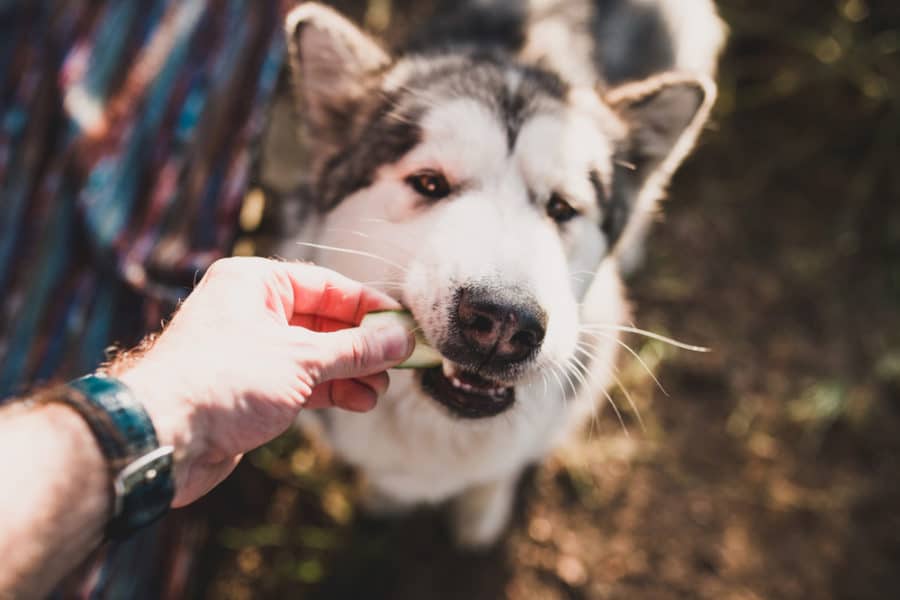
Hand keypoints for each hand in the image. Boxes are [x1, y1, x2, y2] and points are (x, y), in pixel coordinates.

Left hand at [114, 257, 412, 506]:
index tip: (404, 326)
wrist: (164, 438)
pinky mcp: (252, 387)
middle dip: (363, 345)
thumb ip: (356, 349)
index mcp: (255, 282)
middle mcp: (252, 310)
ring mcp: (252, 350)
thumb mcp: (301, 359)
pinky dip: (332, 389)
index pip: (328, 286)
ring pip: (316, 354)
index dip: (369, 307)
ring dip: (351, 371)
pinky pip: (303, 380)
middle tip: (398, 363)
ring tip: (380, 389)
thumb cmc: (223, 381)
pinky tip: (360, 400)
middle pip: (325, 321)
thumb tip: (400, 339)